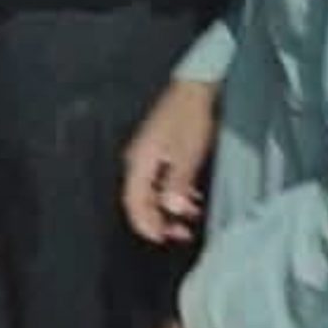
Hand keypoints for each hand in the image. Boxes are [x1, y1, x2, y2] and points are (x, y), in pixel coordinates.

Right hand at [123, 78, 218, 244]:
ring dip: (169, 207)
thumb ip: (177, 184)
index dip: (145, 224)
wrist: (194, 88)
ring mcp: (147, 155)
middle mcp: (138, 160)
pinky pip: (160, 180)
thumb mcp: (187, 155)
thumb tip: (170, 208)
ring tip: (190, 217)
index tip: (161, 238)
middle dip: (159, 220)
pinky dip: (173, 193)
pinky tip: (190, 198)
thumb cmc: (189, 117)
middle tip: (180, 233)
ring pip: (152, 191)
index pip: (133, 202)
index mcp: (139, 162)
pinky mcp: (158, 150)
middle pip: (141, 200)